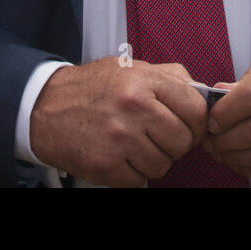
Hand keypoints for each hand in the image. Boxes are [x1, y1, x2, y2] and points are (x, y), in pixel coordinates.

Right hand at [29, 56, 208, 186]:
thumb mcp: (132, 68)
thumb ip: (170, 77)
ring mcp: (120, 138)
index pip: (196, 109)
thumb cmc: (95, 87)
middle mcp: (134, 107)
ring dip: (152, 160)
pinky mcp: (106, 165)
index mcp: (144, 80)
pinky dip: (132, 174)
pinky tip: (119, 156)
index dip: (196, 123)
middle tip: (156, 136)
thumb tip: (204, 95)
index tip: (186, 126)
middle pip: (182, 142)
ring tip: (133, 144)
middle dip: (173, 143)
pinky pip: (140, 181)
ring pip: (163, 165)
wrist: (47, 107)